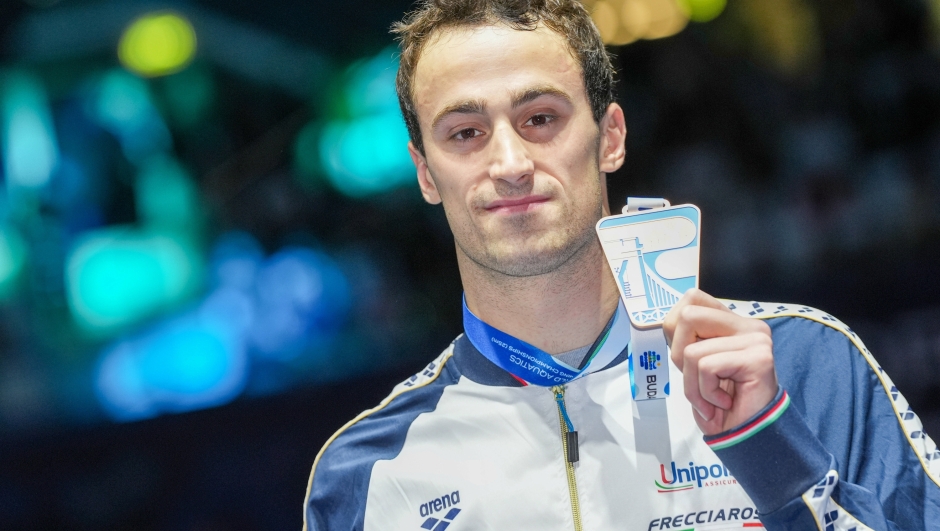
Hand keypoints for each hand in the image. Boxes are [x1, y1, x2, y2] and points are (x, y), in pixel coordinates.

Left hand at [663, 289, 777, 435]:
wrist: (746, 436)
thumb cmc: (719, 403)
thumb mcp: (695, 364)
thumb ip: (687, 338)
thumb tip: (668, 322)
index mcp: (732, 323)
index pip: (692, 298)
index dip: (675, 327)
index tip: (686, 357)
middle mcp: (748, 326)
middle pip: (687, 316)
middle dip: (679, 355)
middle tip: (697, 380)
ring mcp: (756, 340)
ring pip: (692, 350)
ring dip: (692, 384)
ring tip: (711, 398)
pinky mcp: (758, 358)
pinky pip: (707, 367)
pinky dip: (705, 393)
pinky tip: (723, 402)